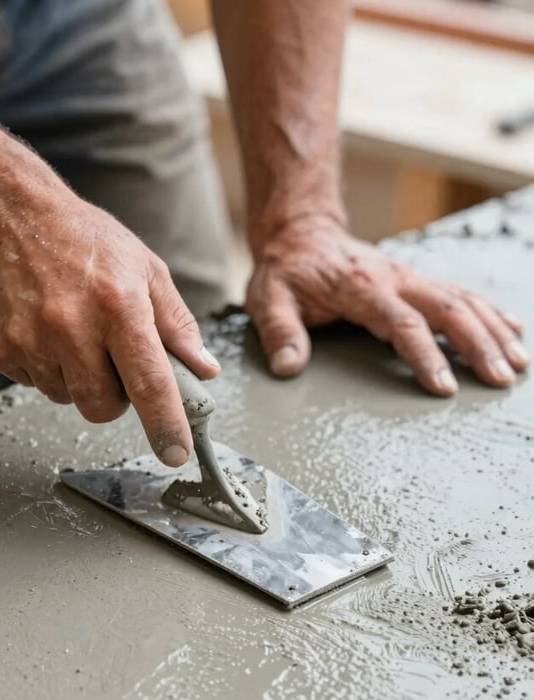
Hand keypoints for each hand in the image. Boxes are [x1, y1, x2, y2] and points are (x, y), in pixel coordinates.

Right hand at [0, 179, 219, 466]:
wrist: (6, 214)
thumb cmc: (84, 239)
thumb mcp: (145, 268)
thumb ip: (176, 324)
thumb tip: (204, 369)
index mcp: (118, 306)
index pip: (149, 383)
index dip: (166, 425)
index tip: (175, 454)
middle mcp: (71, 326)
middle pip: (101, 407)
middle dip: (112, 398)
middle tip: (109, 360)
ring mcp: (28, 338)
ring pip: (64, 397)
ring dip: (74, 378)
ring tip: (69, 330)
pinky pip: (31, 382)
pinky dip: (43, 366)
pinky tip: (40, 327)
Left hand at [247, 214, 528, 393]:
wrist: (301, 235)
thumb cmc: (286, 271)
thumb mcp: (268, 298)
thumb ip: (279, 331)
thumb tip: (288, 367)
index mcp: (361, 288)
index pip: (402, 323)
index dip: (425, 355)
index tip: (444, 387)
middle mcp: (394, 279)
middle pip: (448, 309)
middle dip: (479, 345)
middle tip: (501, 378)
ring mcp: (409, 278)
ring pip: (462, 300)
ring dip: (493, 330)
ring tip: (518, 363)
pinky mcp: (415, 281)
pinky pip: (460, 294)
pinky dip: (489, 313)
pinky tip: (512, 331)